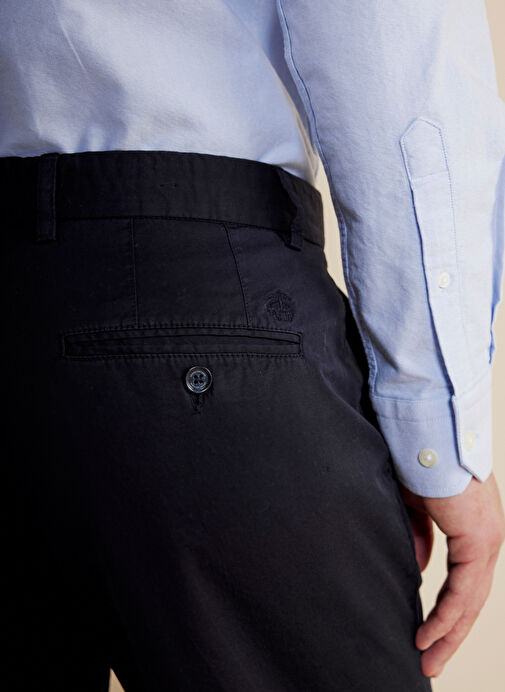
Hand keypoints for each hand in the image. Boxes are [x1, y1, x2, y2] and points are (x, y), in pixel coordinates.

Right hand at [398, 472, 504, 678]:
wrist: (424, 430)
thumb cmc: (415, 459)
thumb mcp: (413, 508)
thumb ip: (418, 538)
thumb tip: (419, 570)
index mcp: (473, 527)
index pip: (464, 582)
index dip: (445, 612)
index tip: (425, 635)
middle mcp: (486, 536)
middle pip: (471, 598)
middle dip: (449, 634)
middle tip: (429, 662)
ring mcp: (486, 537)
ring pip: (471, 600)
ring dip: (448, 633)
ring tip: (427, 660)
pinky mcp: (478, 538)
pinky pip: (464, 589)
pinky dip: (446, 615)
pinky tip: (429, 635)